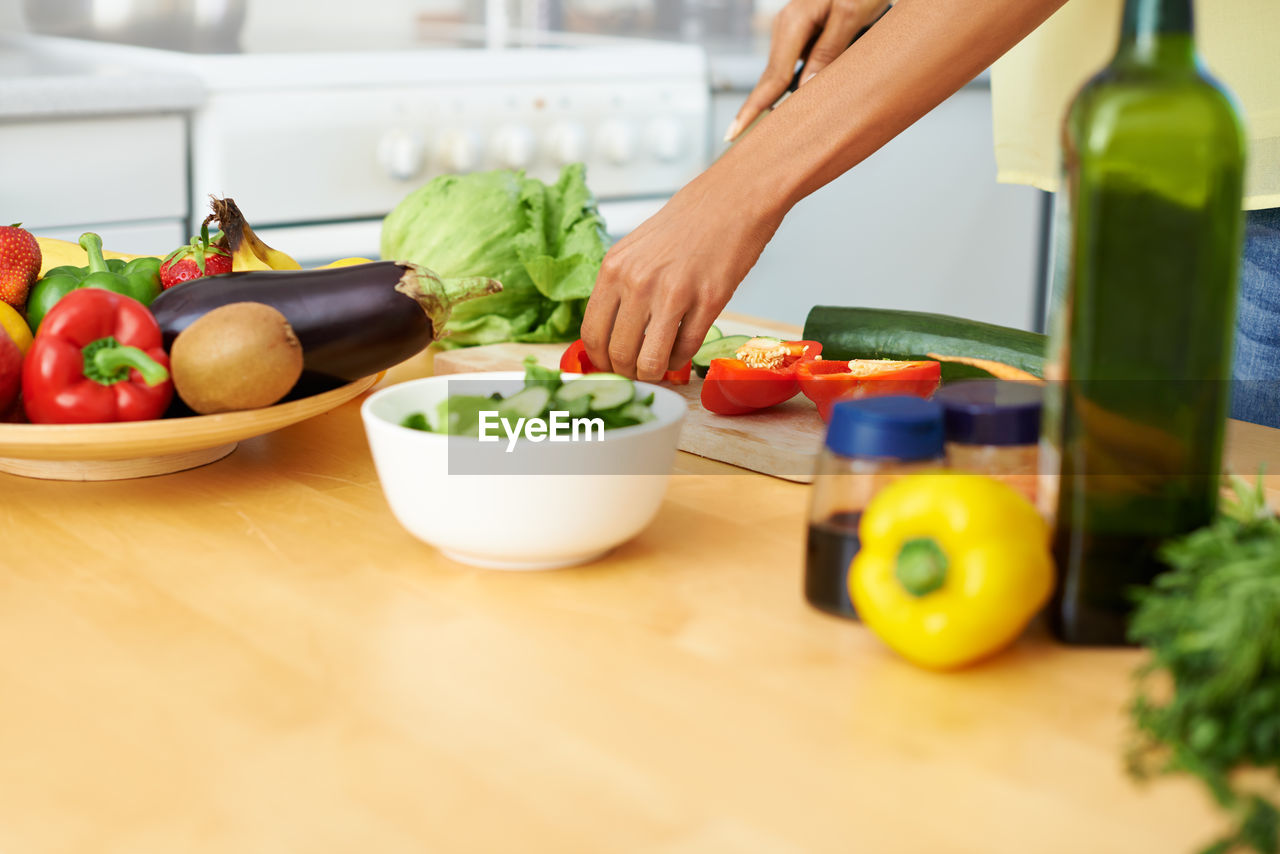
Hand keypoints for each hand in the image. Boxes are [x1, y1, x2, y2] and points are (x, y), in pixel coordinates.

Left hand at [580, 172, 783, 381]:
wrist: (733, 199)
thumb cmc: (686, 224)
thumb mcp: (635, 249)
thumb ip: (620, 288)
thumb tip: (610, 335)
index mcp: (614, 268)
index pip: (591, 333)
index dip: (600, 360)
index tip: (610, 366)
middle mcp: (638, 282)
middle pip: (619, 353)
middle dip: (627, 372)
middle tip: (637, 372)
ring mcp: (674, 293)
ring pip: (649, 361)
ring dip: (653, 374)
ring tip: (659, 367)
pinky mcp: (709, 302)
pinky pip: (685, 350)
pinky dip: (680, 360)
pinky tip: (680, 352)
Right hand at [724, 0, 890, 141]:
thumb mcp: (850, 15)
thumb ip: (828, 51)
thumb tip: (804, 89)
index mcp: (793, 23)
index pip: (771, 77)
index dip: (753, 108)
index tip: (733, 132)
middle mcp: (786, 27)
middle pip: (769, 79)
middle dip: (753, 109)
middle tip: (734, 137)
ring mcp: (792, 31)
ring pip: (780, 74)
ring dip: (773, 101)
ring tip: (765, 129)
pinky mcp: (802, 34)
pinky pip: (791, 66)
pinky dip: (788, 87)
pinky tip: (789, 104)